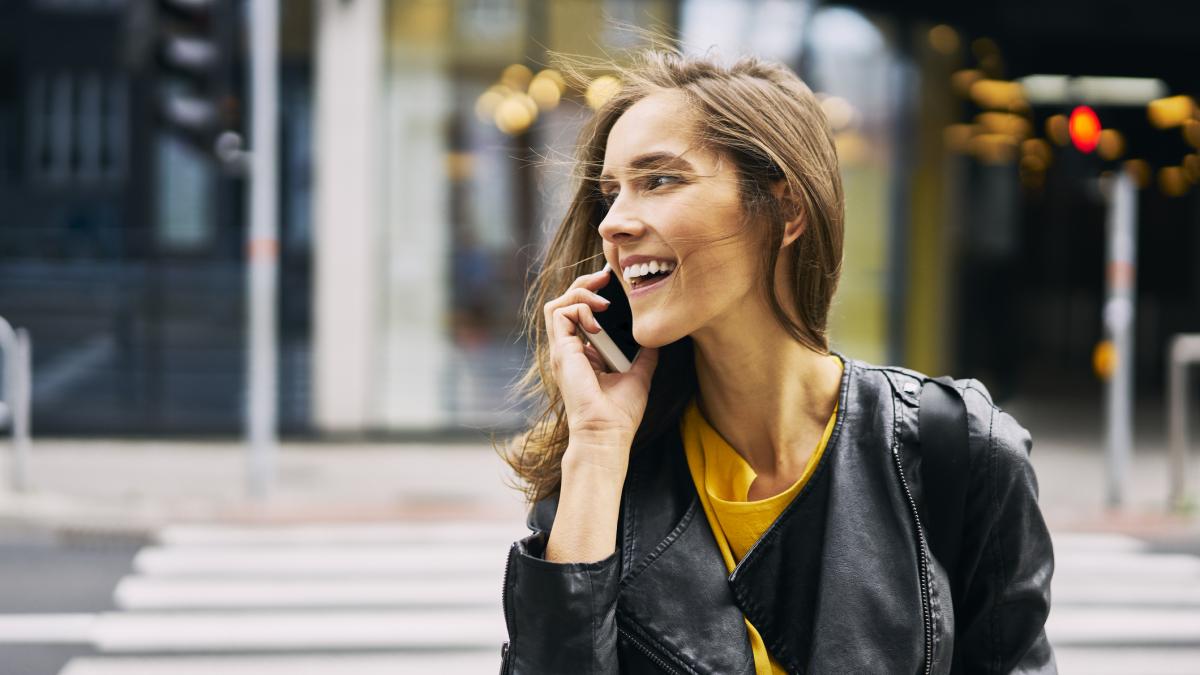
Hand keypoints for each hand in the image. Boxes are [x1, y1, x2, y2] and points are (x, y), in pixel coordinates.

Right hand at [543, 265, 658, 464]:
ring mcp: (562, 350)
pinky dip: (579, 308)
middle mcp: (569, 350)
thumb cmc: (620, 413)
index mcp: (583, 354)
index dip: (592, 295)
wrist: (607, 433)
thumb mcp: (639, 374)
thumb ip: (644, 354)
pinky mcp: (561, 351)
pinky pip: (560, 314)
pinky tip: (598, 320)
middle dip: (584, 284)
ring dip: (580, 293)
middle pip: (564, 303)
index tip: (613, 285)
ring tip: (602, 299)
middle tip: (606, 276)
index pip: (579, 314)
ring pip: (556, 304)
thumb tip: (656, 337)